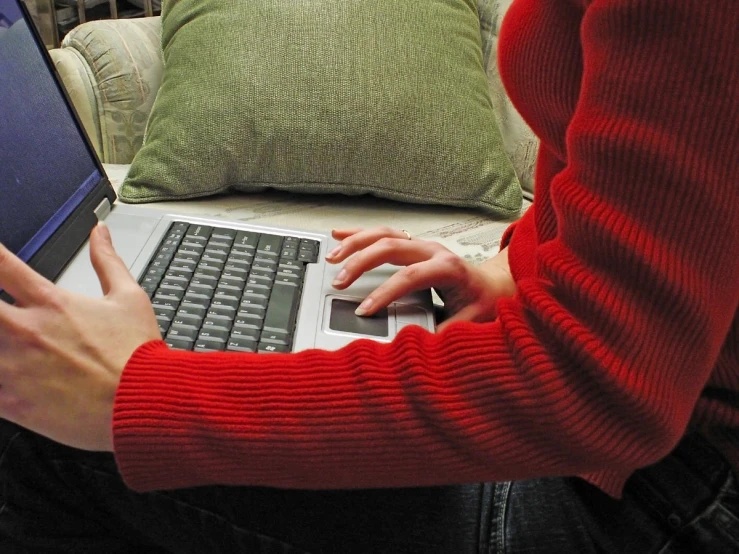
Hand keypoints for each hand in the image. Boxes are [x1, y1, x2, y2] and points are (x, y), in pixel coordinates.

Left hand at [0, 223, 159, 450]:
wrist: (144, 403)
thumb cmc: (138, 355)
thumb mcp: (129, 298)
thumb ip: (107, 261)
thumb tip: (99, 232)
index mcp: (50, 303)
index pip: (0, 264)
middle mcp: (25, 331)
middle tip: (4, 314)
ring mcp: (13, 368)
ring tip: (7, 346)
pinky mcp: (12, 402)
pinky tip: (6, 376)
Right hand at [326, 227, 514, 330]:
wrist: (494, 285)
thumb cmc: (484, 302)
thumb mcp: (472, 323)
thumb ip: (446, 334)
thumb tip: (417, 347)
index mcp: (448, 268)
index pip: (411, 277)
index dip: (385, 292)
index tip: (365, 310)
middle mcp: (434, 250)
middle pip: (391, 246)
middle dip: (361, 263)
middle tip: (339, 282)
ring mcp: (423, 245)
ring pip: (384, 235)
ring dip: (356, 244)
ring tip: (333, 257)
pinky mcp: (414, 246)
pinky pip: (384, 234)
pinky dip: (360, 235)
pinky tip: (340, 236)